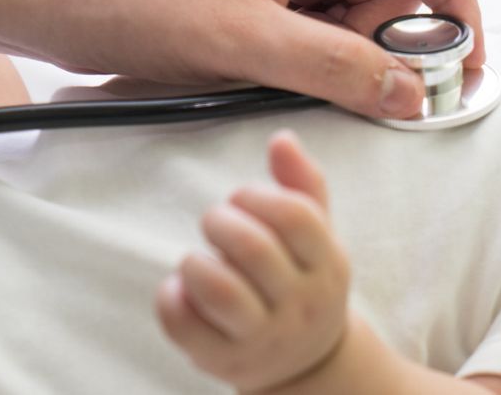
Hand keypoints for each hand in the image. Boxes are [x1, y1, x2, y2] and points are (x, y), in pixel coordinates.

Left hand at [37, 0, 484, 118]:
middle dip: (399, 41)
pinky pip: (321, 26)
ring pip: (359, 11)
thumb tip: (412, 94)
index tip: (462, 62)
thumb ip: (333, 68)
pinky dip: (322, 60)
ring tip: (306, 84)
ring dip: (355, 56)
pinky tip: (286, 80)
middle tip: (382, 97)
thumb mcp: (239, 39)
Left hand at [156, 130, 350, 392]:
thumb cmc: (304, 281)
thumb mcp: (318, 237)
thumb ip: (303, 186)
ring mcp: (264, 337)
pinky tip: (179, 288)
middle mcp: (301, 302)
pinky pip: (186, 327)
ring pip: (220, 291)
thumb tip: (282, 138)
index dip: (259, 196)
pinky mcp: (225, 361)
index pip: (298, 217)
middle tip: (213, 219)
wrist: (309, 363)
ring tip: (196, 258)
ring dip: (196, 262)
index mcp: (328, 263)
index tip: (240, 196)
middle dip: (221, 222)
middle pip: (255, 249)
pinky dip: (172, 299)